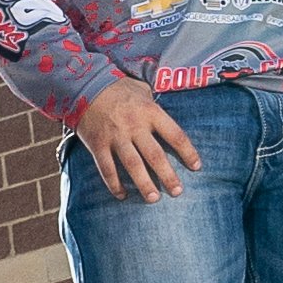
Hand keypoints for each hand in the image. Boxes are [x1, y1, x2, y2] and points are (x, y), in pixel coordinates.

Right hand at [73, 77, 197, 203]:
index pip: (175, 135)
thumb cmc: (119, 87)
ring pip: (133, 165)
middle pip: (155, 155)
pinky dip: (114, 184)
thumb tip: (166, 121)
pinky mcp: (97, 144)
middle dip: (168, 176)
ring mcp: (115, 136)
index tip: (197, 167)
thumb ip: (155, 105)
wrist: (85, 83)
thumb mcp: (142, 89)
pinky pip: (107, 168)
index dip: (188, 152)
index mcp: (150, 111)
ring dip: (144, 184)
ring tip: (154, 199)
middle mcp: (134, 125)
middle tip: (177, 192)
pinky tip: (122, 196)